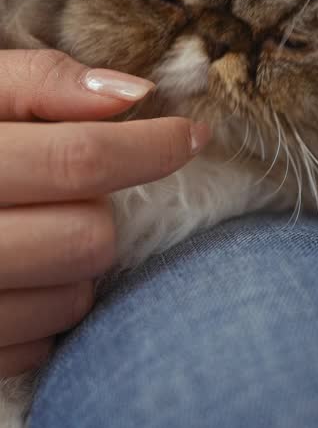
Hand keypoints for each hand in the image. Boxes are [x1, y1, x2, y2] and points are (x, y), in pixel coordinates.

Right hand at [0, 50, 208, 376]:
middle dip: (100, 208)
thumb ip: (37, 81)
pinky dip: (45, 310)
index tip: (189, 134)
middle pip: (87, 236)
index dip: (149, 146)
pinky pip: (38, 346)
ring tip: (37, 230)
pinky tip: (15, 276)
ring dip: (77, 264)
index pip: (77, 159)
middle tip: (70, 189)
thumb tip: (132, 94)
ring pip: (72, 297)